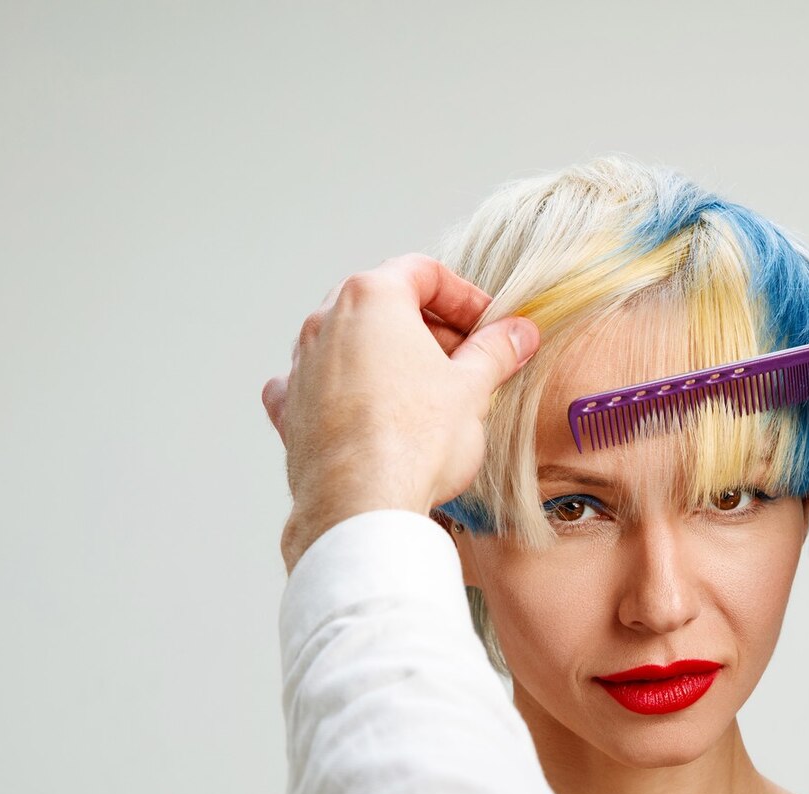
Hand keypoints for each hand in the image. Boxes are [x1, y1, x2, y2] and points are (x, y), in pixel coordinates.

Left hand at [262, 254, 538, 571]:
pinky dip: (344, 388)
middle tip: (466, 359)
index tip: (489, 327)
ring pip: (350, 341)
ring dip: (388, 356)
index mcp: (372, 298)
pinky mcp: (290, 409)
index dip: (465, 297)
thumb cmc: (414, 440)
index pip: (424, 273)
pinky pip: (316, 383)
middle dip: (429, 327)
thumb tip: (518, 333)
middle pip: (384, 303)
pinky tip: (366, 408)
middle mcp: (326, 321)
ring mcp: (302, 364)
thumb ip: (496, 351)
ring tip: (426, 391)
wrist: (361, 504)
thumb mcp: (473, 388)